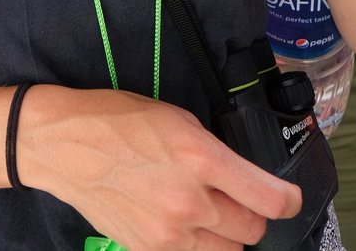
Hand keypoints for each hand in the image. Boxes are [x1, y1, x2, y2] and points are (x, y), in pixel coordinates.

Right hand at [18, 85, 301, 250]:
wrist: (65, 146)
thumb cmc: (118, 120)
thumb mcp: (176, 118)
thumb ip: (213, 151)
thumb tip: (241, 174)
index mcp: (200, 157)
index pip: (268, 197)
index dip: (288, 200)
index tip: (290, 199)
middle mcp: (190, 200)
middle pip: (252, 229)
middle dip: (253, 214)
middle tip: (238, 198)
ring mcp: (170, 232)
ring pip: (228, 250)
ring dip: (227, 234)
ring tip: (209, 211)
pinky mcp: (150, 250)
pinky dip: (198, 244)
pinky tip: (183, 222)